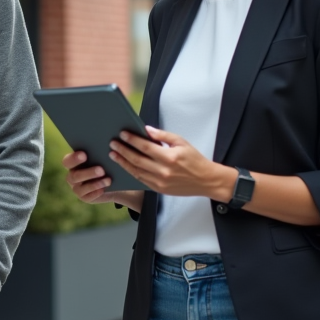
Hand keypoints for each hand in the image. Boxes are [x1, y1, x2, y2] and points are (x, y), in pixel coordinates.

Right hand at [62, 151, 144, 211]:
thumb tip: (108, 141)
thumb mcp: (102, 157)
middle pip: (75, 175)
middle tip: (101, 170)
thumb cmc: (106, 163)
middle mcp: (72, 176)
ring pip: (82, 187)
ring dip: (95, 183)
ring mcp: (76, 188)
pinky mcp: (84, 197)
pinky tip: (105, 189)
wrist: (114, 181)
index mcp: (72, 163)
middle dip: (88, 173)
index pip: (67, 161)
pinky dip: (96, 192)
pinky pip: (88, 196)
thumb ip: (99, 151)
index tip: (84, 155)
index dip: (74, 158)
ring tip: (108, 180)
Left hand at [110, 126, 234, 199]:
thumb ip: (163, 136)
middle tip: (112, 144)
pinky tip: (125, 165)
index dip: (132, 140)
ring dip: (123, 162)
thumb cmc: (194, 160)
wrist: (206, 181)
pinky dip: (131, 172)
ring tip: (113, 154)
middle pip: (136, 159)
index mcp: (169, 157)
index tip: (122, 134)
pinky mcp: (159, 189)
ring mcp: (160, 182)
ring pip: (136, 171)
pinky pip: (141, 179)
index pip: (145, 146)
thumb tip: (146, 129)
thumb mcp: (181, 142)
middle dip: (122, 150)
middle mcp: (163, 171)